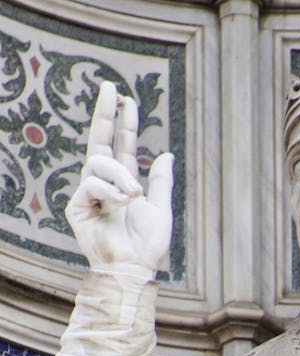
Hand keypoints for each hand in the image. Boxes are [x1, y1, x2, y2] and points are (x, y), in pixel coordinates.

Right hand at [65, 81, 172, 279]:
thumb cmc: (148, 245)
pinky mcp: (76, 207)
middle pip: (100, 141)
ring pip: (100, 162)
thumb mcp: (162, 209)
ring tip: (135, 194)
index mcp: (123, 184)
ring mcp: (88, 195)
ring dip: (121, 175)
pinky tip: (121, 204)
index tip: (126, 98)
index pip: (121, 146)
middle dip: (105, 114)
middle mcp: (104, 185)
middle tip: (110, 88)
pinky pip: (92, 184)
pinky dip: (110, 191)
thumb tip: (166, 154)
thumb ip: (162, 182)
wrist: (134, 268)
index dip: (124, 123)